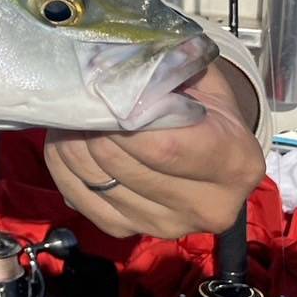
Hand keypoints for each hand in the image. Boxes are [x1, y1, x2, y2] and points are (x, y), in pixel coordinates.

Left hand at [43, 60, 265, 239]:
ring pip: (94, 178)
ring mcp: (167, 226)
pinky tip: (67, 140)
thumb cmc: (201, 104)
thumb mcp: (197, 76)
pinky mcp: (129, 231)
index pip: (163, 146)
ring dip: (71, 140)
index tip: (101, 91)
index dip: (122, 117)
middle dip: (89, 124)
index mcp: (234, 163)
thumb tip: (119, 65)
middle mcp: (208, 206)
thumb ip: (166, 70)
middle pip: (121, 162)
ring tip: (72, 113)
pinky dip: (62, 165)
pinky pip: (77, 195)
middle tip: (78, 97)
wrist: (208, 146)